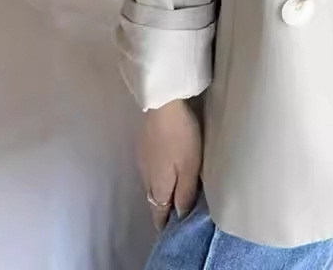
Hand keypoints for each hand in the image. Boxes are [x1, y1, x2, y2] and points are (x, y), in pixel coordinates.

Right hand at [139, 99, 202, 229]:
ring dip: (160, 189)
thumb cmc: (181, 137)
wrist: (163, 104)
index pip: (158, 212)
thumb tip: (180, 215)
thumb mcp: (190, 167)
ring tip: (173, 190)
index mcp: (158, 186)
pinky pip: (150, 168)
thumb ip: (185, 192)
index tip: (171, 228)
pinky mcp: (143, 145)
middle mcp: (146, 176)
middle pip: (154, 199)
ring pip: (151, 183)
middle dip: (163, 207)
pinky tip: (166, 166)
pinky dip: (158, 173)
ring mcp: (142, 160)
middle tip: (175, 210)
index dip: (164, 222)